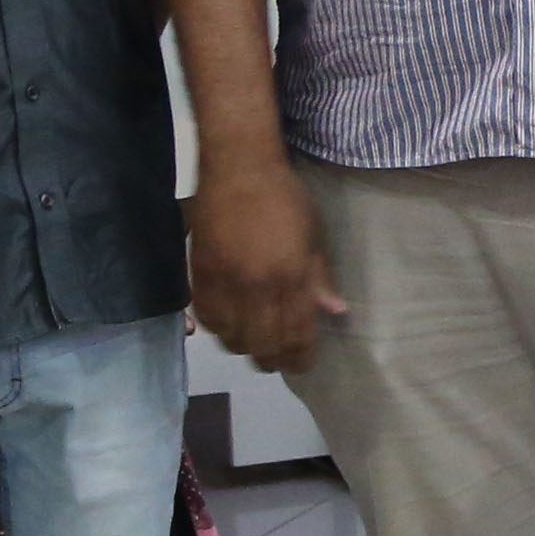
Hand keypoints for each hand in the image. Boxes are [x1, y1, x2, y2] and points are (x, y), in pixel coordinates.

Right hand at [186, 155, 342, 372]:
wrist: (239, 169)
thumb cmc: (286, 198)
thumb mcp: (315, 236)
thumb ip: (321, 278)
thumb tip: (335, 311)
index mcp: (291, 277)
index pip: (297, 333)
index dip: (300, 357)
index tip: (303, 366)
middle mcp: (257, 287)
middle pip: (262, 344)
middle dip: (273, 360)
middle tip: (278, 362)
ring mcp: (225, 283)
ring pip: (231, 337)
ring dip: (244, 346)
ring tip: (254, 344)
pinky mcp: (199, 274)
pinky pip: (206, 317)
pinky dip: (218, 328)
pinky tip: (228, 325)